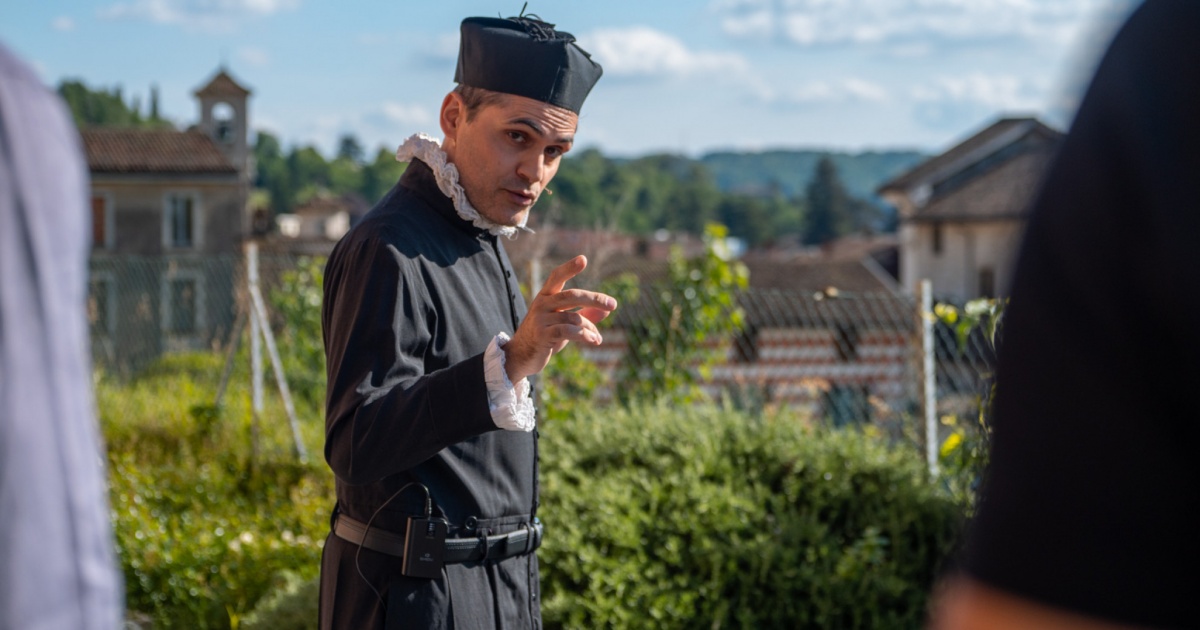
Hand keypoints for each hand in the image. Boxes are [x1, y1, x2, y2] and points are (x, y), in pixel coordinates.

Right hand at [503, 255, 616, 383]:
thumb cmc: (546, 336)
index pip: (556, 276)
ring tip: (598, 338)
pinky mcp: (542, 335)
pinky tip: (594, 340)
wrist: (522, 355)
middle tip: (613, 305)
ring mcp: (540, 319)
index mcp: (546, 296)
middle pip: (571, 295)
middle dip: (594, 299)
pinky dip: (584, 335)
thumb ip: (585, 315)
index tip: (583, 259)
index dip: (569, 268)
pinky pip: (567, 331)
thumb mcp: (565, 323)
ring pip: (573, 317)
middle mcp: (542, 304)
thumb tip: (607, 310)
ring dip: (590, 328)